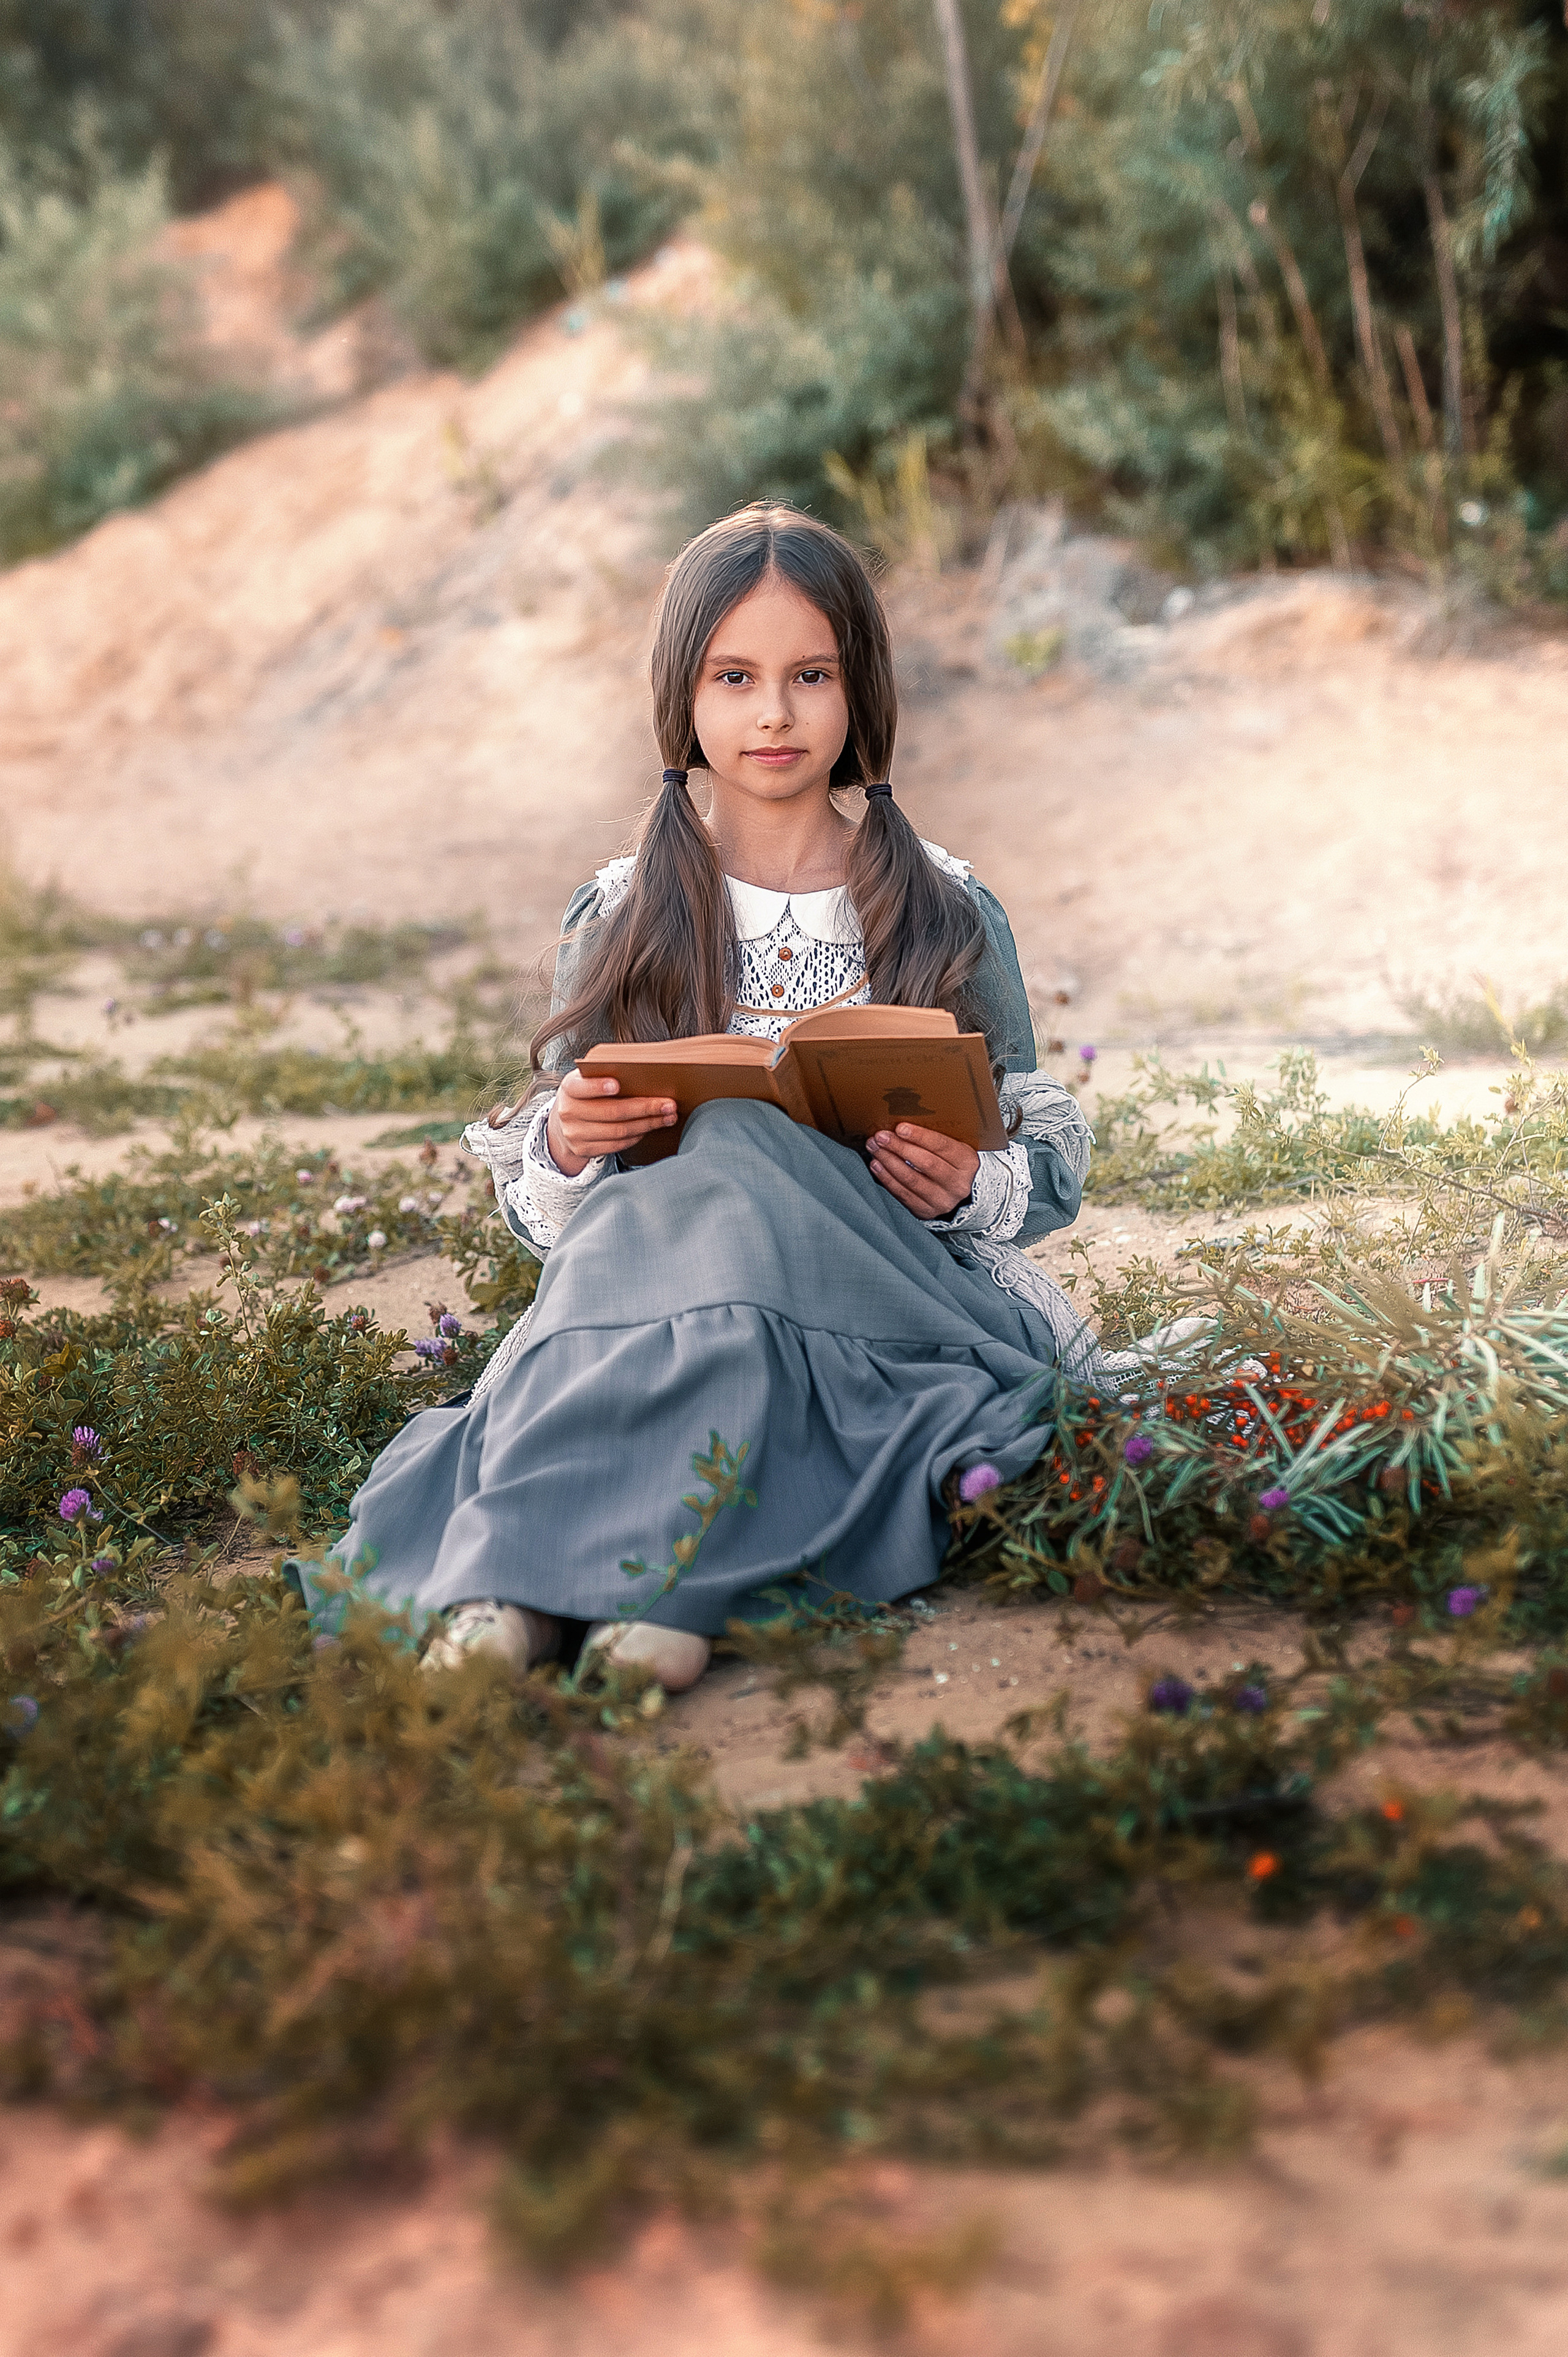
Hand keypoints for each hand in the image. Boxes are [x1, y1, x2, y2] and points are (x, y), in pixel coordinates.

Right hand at [546, 1069, 677, 1175]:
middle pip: (612, 1112)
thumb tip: (643, 1072)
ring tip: (667, 1117)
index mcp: (569, 1089)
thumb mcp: (586, 1080)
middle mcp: (569, 1112)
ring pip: (618, 1131)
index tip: (617, 1084)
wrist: (564, 1121)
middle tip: (668, 1104)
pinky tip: (650, 1127)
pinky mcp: (584, 1149)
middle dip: (645, 1108)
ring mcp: (575, 1134)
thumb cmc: (584, 1094)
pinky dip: (637, 1135)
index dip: (598, 1086)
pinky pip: (617, 1144)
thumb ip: (603, 1075)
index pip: (581, 1087)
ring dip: (648, 1124)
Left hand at [867, 1123, 979, 1218]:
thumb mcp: (953, 1150)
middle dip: (899, 1147)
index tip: (900, 1128)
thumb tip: (901, 1127)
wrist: (962, 1195)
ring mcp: (942, 1200)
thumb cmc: (952, 1165)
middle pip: (926, 1163)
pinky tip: (877, 1166)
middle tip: (881, 1137)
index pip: (942, 1146)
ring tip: (875, 1149)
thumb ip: (934, 1140)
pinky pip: (903, 1194)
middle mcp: (957, 1184)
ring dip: (889, 1162)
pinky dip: (887, 1179)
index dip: (919, 1136)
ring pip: (911, 1179)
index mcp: (967, 1162)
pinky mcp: (926, 1211)